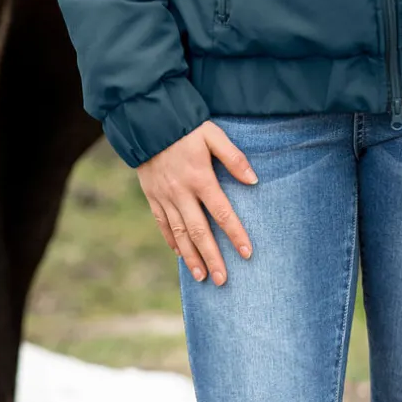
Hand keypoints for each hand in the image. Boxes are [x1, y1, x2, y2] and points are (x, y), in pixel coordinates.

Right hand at [135, 120, 257, 284]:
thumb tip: (254, 180)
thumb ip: (234, 157)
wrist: (148, 121)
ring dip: (191, 257)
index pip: (222, 212)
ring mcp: (164, 197)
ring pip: (179, 234)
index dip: (235, 233)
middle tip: (223, 280)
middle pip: (199, 231)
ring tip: (203, 277)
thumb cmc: (186, 127)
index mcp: (199, 177)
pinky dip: (172, 241)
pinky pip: (162, 224)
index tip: (247, 253)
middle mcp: (181, 192)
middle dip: (212, 257)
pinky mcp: (152, 196)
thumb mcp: (213, 134)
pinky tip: (181, 255)